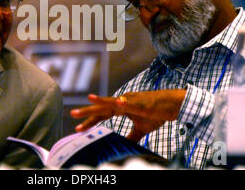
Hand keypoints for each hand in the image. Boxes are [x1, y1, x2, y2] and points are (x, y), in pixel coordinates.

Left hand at [70, 90, 186, 141]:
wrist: (172, 105)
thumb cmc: (157, 114)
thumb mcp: (141, 129)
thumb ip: (131, 135)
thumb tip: (123, 144)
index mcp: (121, 107)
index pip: (102, 115)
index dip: (90, 121)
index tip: (77, 129)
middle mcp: (123, 102)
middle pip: (102, 107)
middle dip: (88, 112)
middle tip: (73, 114)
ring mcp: (131, 101)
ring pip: (113, 102)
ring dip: (101, 102)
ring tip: (89, 100)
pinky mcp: (143, 103)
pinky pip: (132, 103)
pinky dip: (125, 102)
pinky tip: (118, 102)